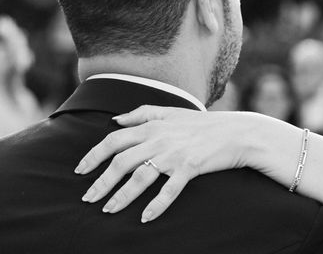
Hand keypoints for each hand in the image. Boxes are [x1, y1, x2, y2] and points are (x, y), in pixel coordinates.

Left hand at [75, 105, 251, 222]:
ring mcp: (174, 154)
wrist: (236, 132)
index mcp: (153, 125)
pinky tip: (145, 218)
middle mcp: (160, 139)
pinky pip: (169, 189)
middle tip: (88, 198)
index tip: (80, 170)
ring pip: (140, 177)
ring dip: (121, 196)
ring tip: (108, 210)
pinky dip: (156, 205)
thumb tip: (116, 119)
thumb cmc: (203, 124)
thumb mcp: (172, 112)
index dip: (94, 155)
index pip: (114, 140)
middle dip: (101, 182)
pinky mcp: (190, 167)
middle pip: (121, 162)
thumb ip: (142, 113)